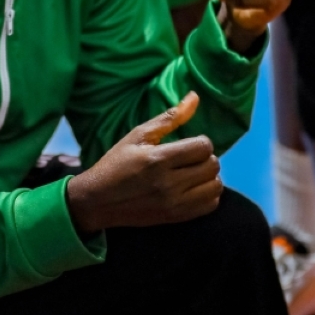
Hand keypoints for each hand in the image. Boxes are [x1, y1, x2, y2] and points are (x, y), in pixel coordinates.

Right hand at [66, 93, 221, 232]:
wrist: (98, 201)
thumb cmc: (117, 164)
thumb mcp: (138, 136)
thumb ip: (169, 118)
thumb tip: (195, 97)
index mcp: (159, 160)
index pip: (203, 147)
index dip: (200, 141)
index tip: (188, 144)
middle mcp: (170, 184)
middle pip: (212, 166)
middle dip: (205, 158)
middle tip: (190, 158)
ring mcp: (175, 204)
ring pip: (215, 187)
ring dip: (208, 177)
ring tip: (192, 173)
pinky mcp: (177, 218)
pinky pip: (210, 205)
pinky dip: (207, 194)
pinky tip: (193, 188)